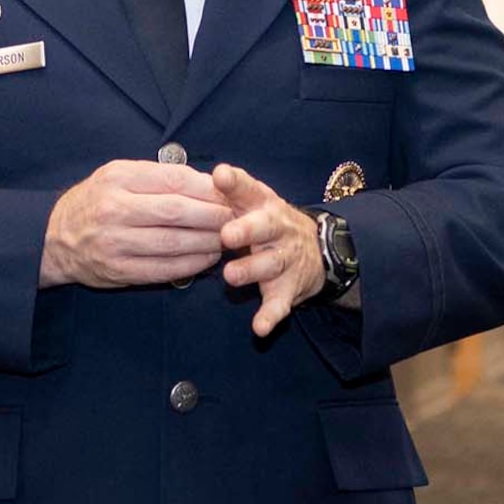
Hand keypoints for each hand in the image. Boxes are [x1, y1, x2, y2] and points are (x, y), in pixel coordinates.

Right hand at [40, 159, 232, 288]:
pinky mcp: (119, 271)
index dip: (208, 188)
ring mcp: (116, 243)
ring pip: (174, 243)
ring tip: (227, 239)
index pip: (174, 180)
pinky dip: (191, 265)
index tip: (229, 194)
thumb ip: (159, 176)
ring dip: (207, 242)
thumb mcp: (120, 175)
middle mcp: (115, 209)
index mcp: (118, 178)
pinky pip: (164, 270)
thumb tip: (209, 183)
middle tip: (235, 218)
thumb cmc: (96, 201)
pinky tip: (207, 259)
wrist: (55, 237)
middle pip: (178, 212)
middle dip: (213, 216)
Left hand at [214, 164, 325, 337]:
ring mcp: (284, 258)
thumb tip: (184, 181)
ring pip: (269, 264)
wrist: (319, 249)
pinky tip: (259, 327)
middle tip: (226, 235)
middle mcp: (276, 229)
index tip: (220, 176)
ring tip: (230, 277)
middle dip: (246, 230)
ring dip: (251, 270)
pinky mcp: (289, 289)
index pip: (248, 188)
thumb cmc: (267, 222)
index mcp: (262, 204)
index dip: (234, 182)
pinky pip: (280, 304)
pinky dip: (270, 316)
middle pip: (263, 227)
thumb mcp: (253, 201)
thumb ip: (226, 192)